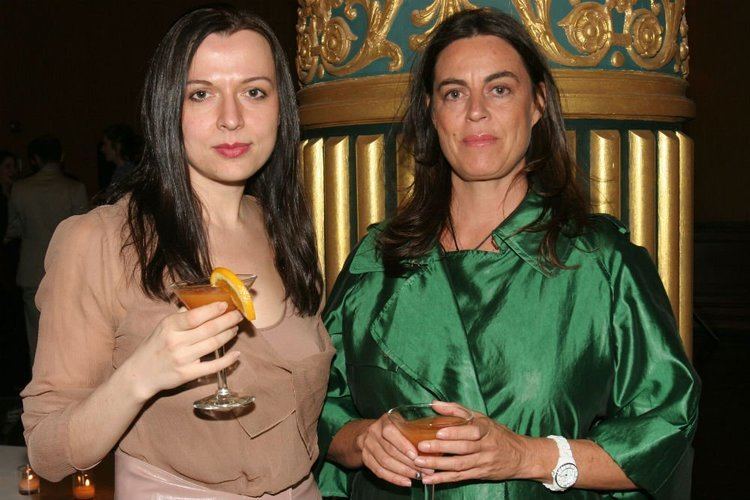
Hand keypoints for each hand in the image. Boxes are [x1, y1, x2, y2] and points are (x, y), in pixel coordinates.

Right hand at [122, 301, 244, 401]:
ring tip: (235, 328)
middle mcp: (176, 342)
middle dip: (228, 320)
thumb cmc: (154, 347)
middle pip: (209, 329)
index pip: (195, 316)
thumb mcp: (162, 327)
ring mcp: (183, 359)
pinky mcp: (188, 374)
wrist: (140, 375)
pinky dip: (227, 360)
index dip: (213, 310)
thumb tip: (199, 301)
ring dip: (228, 335)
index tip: (226, 304)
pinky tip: (236, 354)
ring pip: (213, 344)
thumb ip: (180, 315)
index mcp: (169, 326)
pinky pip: (213, 367)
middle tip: (238, 315)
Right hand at [356, 413, 433, 486]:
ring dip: (403, 472)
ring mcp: (367, 446)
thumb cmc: (393, 426)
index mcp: (384, 420)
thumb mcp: (401, 420)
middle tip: (426, 470)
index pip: (390, 433)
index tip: (416, 456)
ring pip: (384, 462)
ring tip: (418, 477)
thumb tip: (441, 430)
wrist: (367, 432)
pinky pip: (379, 471)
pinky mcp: (366, 458)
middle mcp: (373, 432)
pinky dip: (393, 478)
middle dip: (408, 463)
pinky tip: (406, 482)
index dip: (403, 445)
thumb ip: (415, 426)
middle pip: (389, 451)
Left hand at [413, 402, 528, 484]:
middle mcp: (485, 446)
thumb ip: (457, 410)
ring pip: (459, 465)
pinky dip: (443, 479)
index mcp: (485, 429)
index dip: (455, 433)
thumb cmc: (497, 434)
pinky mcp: (479, 474)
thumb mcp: (481, 418)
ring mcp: (482, 462)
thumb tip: (435, 404)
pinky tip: (429, 479)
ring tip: (420, 463)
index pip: (471, 431)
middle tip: (422, 447)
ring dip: (438, 465)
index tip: (439, 432)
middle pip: (462, 449)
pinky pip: (460, 477)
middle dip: (441, 449)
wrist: (521, 456)